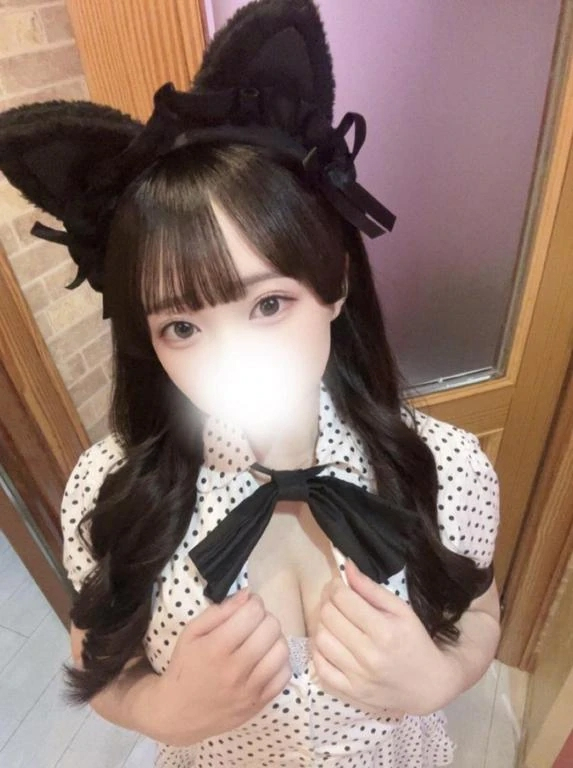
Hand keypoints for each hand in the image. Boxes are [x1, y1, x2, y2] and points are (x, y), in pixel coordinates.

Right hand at [156, 589, 291, 745]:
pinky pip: (285, 675)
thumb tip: (248, 595)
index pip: (253, 613)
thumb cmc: (185, 667)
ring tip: (262, 640)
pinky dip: (279, 662)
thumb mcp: (191, 633)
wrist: (179, 713)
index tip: (248, 607)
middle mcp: (236, 669)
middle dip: (265, 618)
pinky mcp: (259, 704)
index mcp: (216, 648)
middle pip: (271, 628)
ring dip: (274, 639)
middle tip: (254, 623)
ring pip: (282, 650)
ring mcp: (250, 689)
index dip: (254, 603)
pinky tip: (266, 660)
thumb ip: (219, 611)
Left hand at [310, 560, 456, 715]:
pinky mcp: (350, 693)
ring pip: (320, 639)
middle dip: (327, 601)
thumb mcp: (401, 610)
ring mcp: (357, 677)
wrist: (429, 685)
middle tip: (334, 598)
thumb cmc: (415, 641)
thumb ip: (371, 588)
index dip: (336, 586)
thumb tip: (346, 566)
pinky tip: (330, 641)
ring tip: (332, 619)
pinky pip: (320, 667)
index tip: (339, 584)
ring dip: (321, 623)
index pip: (343, 599)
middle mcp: (368, 655)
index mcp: (383, 631)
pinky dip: (319, 650)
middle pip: (328, 616)